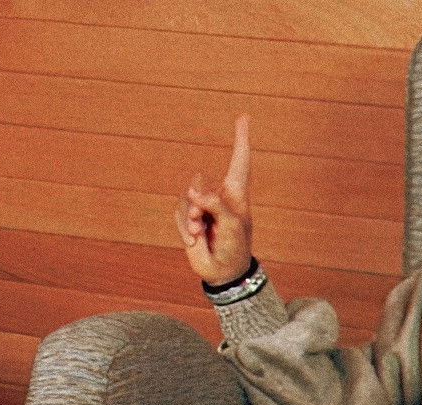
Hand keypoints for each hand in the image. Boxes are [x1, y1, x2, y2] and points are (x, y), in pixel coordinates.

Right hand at [176, 114, 253, 286]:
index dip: (241, 139)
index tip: (243, 117)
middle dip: (199, 200)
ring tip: (198, 231)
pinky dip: (183, 227)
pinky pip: (178, 213)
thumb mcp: (232, 223)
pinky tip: (193, 239)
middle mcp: (218, 196)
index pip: (239, 161)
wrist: (222, 272)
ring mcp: (201, 208)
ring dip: (190, 216)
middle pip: (201, 181)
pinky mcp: (188, 220)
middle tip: (201, 219)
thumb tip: (193, 192)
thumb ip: (214, 204)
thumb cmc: (235, 246)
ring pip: (186, 198)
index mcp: (236, 193)